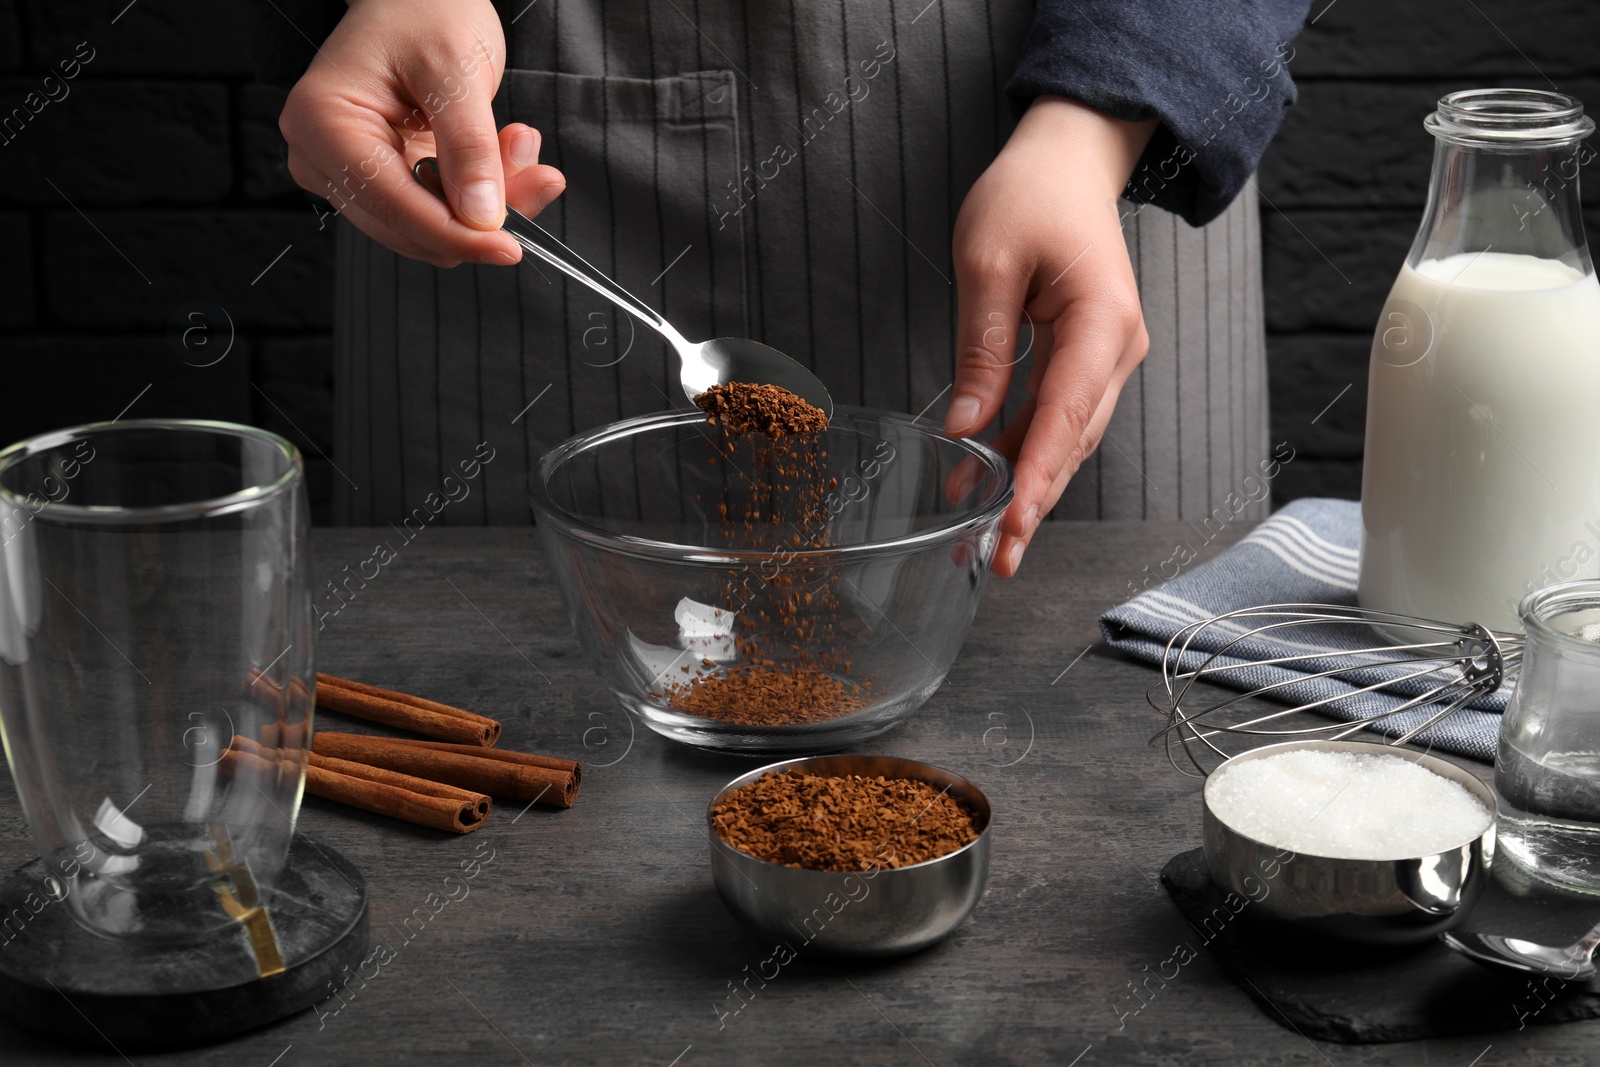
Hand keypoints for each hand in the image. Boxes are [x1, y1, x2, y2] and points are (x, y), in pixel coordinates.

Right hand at [279, 0, 566, 266]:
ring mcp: (348, 174)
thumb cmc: (424, 11)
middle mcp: (323, 158)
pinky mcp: (381, 182)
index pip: (394, 207)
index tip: (511, 247)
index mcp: (322, 123)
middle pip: (411, 229)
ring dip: (486, 204)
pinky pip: (437, 214)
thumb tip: (482, 217)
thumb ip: (469, 146)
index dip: (457, 235)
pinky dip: (479, 196)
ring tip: (518, 147)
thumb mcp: (456, 68)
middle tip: (538, 175)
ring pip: (429, 230)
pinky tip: (504, 154)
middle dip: (479, 216)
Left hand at [946, 96, 1155, 576]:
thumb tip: (964, 428)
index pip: (1067, 414)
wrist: (1069, 160)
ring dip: (1028, 489)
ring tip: (983, 541)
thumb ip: (980, 350)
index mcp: (1103, 320)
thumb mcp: (986, 263)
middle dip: (1033, 504)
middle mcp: (1119, 348)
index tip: (1008, 525)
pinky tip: (988, 488)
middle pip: (1073, 442)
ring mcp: (1109, 357)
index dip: (1036, 477)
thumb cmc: (1029, 194)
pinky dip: (1026, 455)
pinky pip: (1058, 418)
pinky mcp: (1088, 361)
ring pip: (1068, 440)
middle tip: (992, 559)